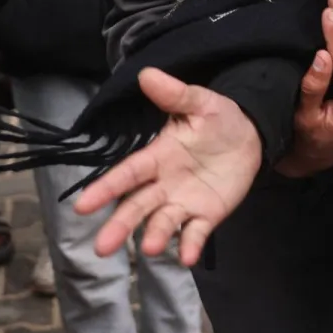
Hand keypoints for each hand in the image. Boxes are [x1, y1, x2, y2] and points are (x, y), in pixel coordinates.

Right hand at [76, 68, 261, 266]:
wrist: (250, 135)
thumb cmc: (217, 119)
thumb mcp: (201, 102)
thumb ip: (175, 94)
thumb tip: (147, 74)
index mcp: (158, 157)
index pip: (127, 174)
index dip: (105, 189)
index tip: (82, 207)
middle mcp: (164, 184)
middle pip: (137, 206)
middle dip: (120, 224)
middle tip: (101, 248)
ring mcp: (184, 201)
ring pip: (163, 222)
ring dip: (155, 235)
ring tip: (148, 248)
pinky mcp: (206, 215)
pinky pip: (196, 233)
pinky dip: (190, 245)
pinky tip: (187, 258)